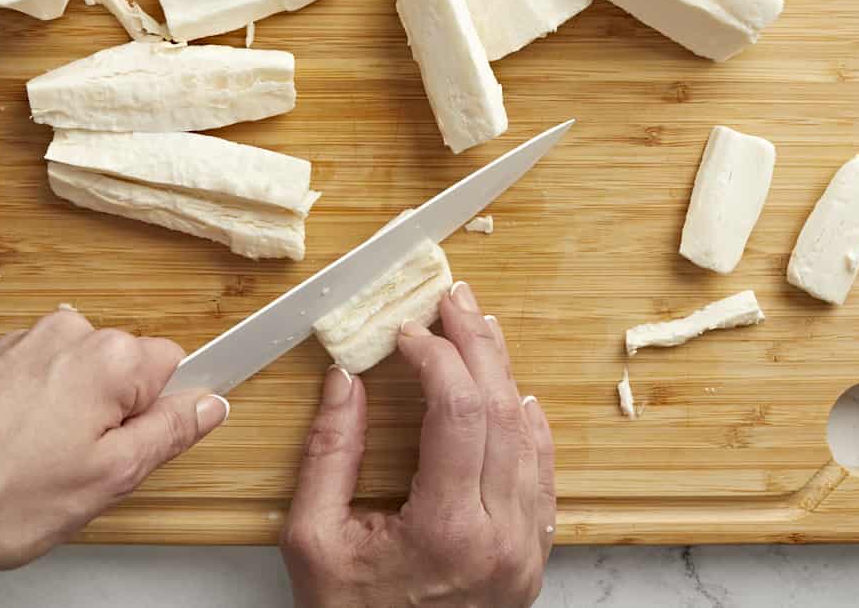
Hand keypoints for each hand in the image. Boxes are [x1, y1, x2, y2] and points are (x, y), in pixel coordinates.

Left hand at [0, 305, 228, 603]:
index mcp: (111, 357)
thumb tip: (209, 405)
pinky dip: (27, 414)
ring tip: (30, 469)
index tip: (142, 446)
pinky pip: (35, 382)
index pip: (174, 367)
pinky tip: (2, 455)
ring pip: (76, 380)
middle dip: (111, 420)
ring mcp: (23, 342)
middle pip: (123, 372)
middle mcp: (69, 333)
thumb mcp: (108, 479)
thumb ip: (170, 433)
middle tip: (79, 472)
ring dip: (66, 419)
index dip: (160, 416)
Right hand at [281, 282, 555, 607]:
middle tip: (455, 302)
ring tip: (481, 332)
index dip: (435, 357)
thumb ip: (329, 454)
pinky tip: (518, 399)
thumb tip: (347, 380)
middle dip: (476, 345)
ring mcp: (524, 549)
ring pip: (529, 438)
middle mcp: (500, 536)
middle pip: (501, 412)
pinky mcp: (530, 556)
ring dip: (504, 376)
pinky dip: (532, 430)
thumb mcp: (314, 542)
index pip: (457, 412)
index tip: (408, 331)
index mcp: (446, 530)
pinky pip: (544, 478)